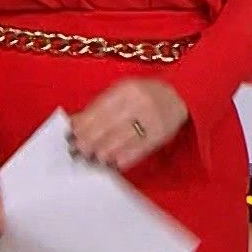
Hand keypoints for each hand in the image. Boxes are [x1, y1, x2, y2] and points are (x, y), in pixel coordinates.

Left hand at [67, 78, 188, 171]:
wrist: (179, 96)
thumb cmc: (143, 94)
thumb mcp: (122, 92)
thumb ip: (99, 106)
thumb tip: (75, 123)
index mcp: (127, 89)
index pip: (101, 108)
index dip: (86, 123)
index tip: (72, 134)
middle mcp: (140, 102)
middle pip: (110, 124)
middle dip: (92, 139)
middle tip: (79, 150)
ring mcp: (152, 118)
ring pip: (124, 138)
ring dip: (106, 150)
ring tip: (94, 158)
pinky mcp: (161, 134)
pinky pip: (140, 148)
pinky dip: (126, 156)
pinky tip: (114, 162)